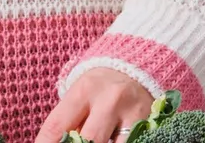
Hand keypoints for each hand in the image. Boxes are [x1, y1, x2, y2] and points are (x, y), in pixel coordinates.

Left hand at [37, 68, 154, 142]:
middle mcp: (110, 100)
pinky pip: (130, 142)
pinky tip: (110, 140)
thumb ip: (69, 122)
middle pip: (86, 142)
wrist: (137, 69)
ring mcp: (132, 112)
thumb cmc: (99, 89)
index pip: (56, 127)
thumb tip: (55, 142)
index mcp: (84, 90)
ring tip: (98, 141)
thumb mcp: (80, 97)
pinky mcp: (148, 122)